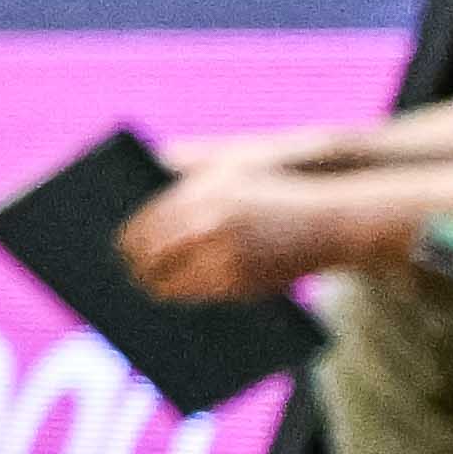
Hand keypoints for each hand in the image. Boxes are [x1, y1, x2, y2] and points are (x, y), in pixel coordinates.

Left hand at [119, 166, 319, 304]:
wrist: (333, 218)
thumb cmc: (280, 186)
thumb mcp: (234, 161)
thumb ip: (191, 159)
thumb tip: (153, 161)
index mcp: (197, 195)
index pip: (140, 227)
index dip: (126, 242)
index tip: (120, 248)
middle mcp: (205, 226)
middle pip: (149, 259)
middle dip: (137, 267)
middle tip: (128, 273)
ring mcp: (223, 257)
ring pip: (171, 283)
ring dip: (159, 285)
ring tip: (150, 286)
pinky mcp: (243, 283)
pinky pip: (201, 294)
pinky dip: (188, 293)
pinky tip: (184, 290)